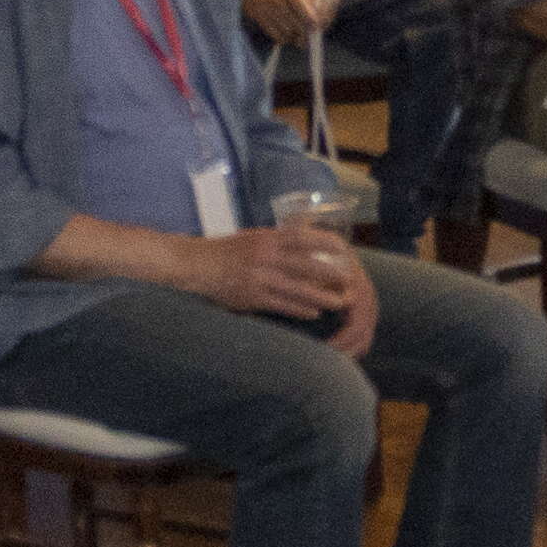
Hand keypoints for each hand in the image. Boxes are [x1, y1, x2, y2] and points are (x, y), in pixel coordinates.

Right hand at [213, 221, 369, 328]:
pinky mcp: (251, 297)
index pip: (302, 237)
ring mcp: (258, 278)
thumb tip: (305, 233)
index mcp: (266, 239)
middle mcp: (265, 257)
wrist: (197, 266)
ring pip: (296, 288)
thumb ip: (277, 239)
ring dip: (319, 296)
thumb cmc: (227, 250)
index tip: (345, 248)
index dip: (325, 242)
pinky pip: (280, 304)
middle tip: (350, 280)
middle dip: (330, 273)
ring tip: (338, 303)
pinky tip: (313, 313)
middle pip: (304, 264)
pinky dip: (298, 309)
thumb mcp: (253, 237)